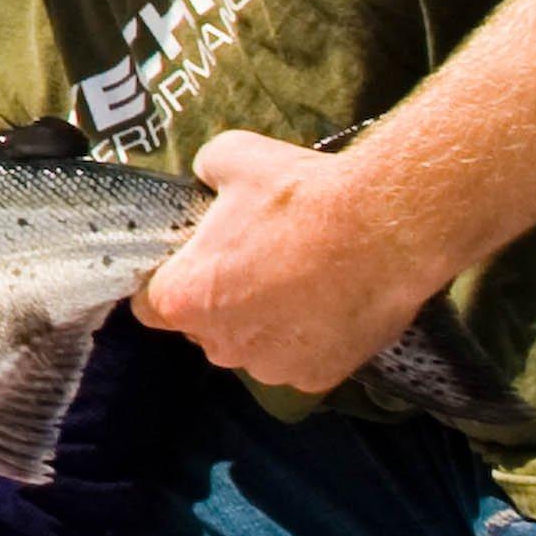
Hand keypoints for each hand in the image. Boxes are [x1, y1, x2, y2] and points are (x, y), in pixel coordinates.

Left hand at [133, 127, 455, 392]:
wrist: (385, 228)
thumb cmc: (303, 195)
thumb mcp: (234, 157)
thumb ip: (206, 172)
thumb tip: (209, 177)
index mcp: (185, 298)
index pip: (150, 306)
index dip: (170, 284)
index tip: (195, 266)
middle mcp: (220, 344)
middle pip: (205, 328)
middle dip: (223, 301)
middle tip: (259, 261)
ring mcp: (270, 366)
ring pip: (253, 347)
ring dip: (267, 323)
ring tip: (302, 280)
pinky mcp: (316, 378)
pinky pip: (300, 360)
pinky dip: (310, 339)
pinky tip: (330, 303)